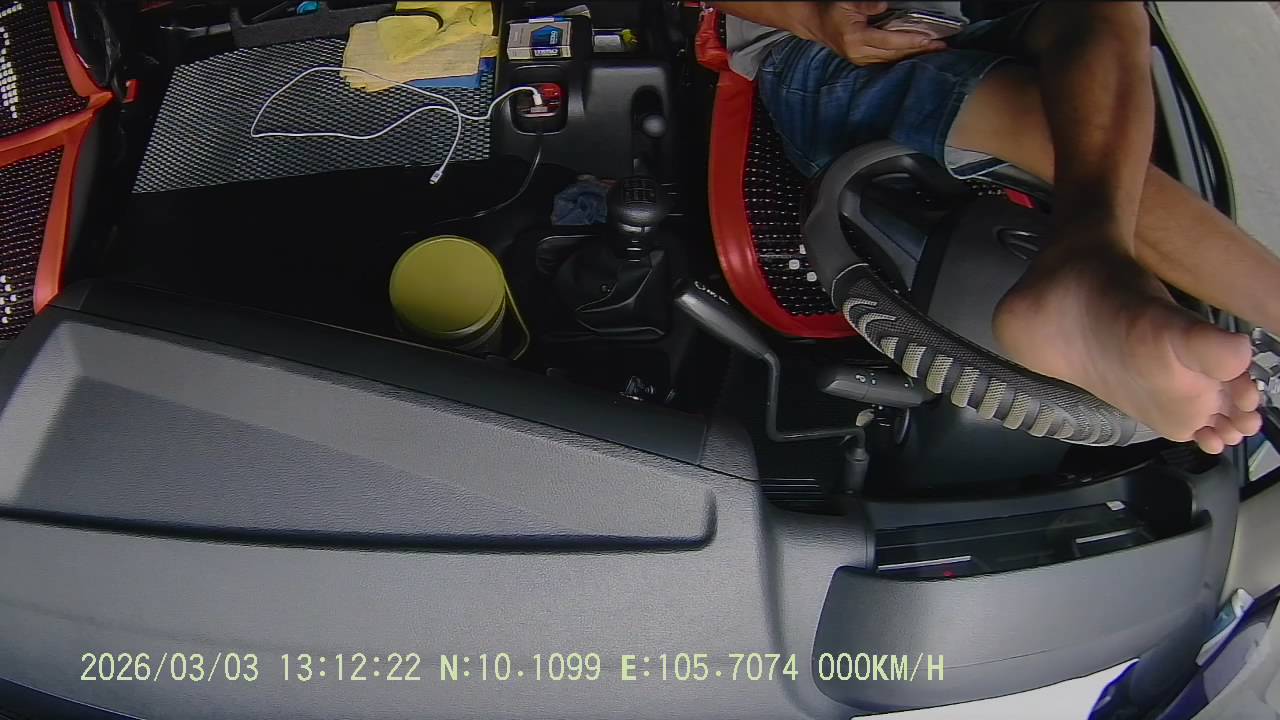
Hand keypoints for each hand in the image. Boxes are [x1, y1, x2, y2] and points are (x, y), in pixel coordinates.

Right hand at [800, 1, 947, 64]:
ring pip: (892, 60)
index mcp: (855, 38)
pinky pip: (887, 62)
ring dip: (914, 56)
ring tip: (935, 52)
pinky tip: (918, 55)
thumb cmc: (833, 11)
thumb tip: (885, 5)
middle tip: (941, 47)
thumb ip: (866, 4)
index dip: (909, 39)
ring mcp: (861, 61)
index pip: (888, 41)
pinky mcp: (863, 62)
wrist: (816, 24)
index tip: (928, 38)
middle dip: (918, 50)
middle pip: (894, 54)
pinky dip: (904, 58)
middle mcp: (859, 54)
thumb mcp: (848, 2)